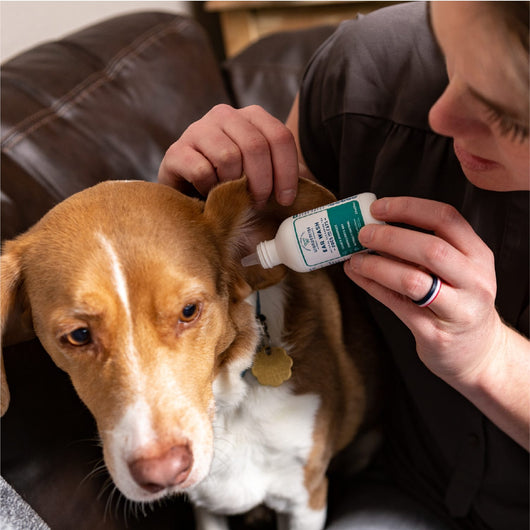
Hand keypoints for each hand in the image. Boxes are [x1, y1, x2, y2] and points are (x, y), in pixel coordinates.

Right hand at [158, 104, 299, 206]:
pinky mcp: (176, 151)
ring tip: (233, 198)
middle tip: (259, 203)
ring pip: (228, 156)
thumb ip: (284, 177)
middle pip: (256, 146)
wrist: (189, 193)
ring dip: (235, 186)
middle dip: (262, 182)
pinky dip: (210, 189)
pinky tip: (209, 194)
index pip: (280, 137)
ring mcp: (198, 130)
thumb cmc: (233, 186)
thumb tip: (319, 195)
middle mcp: (225, 115)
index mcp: (252, 117)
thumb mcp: (263, 176)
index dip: (288, 172)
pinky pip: (202, 170)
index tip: (285, 199)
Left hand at [344, 196, 502, 383]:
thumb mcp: (457, 270)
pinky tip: (357, 275)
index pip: (446, 218)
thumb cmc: (459, 302)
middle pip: (430, 248)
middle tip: (362, 234)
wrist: (478, 353)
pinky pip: (397, 305)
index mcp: (478, 255)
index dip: (408, 208)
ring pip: (412, 280)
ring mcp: (458, 309)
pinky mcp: (435, 333)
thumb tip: (376, 226)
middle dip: (389, 237)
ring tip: (354, 259)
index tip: (378, 208)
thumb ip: (426, 247)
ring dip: (376, 265)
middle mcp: (474, 280)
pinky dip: (372, 286)